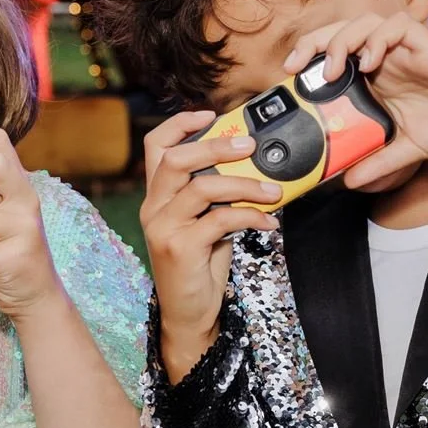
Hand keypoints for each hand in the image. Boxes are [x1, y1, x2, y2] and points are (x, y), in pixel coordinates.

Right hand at [137, 111, 281, 381]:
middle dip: (216, 145)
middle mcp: (154, 208)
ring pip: (202, 187)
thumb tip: (254, 166)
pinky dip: (250, 216)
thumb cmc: (200, 264)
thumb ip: (217, 195)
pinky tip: (268, 223)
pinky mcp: (180, 248)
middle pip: (177, 159)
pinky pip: (220, 219)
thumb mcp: (205, 222)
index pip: (156, 147)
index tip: (210, 113)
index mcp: (157, 196)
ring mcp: (164, 227)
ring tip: (273, 190)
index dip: (179, 124)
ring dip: (245, 184)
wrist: (189, 313)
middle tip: (250, 145)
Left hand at [282, 13, 427, 187]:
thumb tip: (348, 182)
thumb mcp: (405, 149)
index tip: (288, 78)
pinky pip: (394, 26)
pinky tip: (371, 62)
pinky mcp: (423, 41)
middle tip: (295, 66)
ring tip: (333, 69)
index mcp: (375, 76)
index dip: (309, 58)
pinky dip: (377, 40)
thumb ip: (377, 162)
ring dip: (342, 40)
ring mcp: (403, 47)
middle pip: (339, 31)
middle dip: (313, 42)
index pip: (333, 54)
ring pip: (363, 22)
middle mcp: (385, 56)